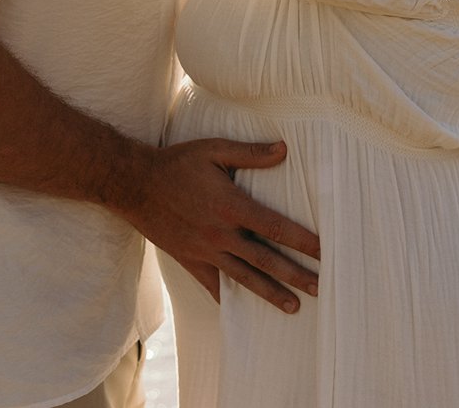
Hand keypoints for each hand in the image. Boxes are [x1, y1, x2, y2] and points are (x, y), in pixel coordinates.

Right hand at [115, 138, 320, 312]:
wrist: (134, 184)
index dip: (302, 241)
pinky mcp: (190, 261)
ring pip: (244, 278)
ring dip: (270, 293)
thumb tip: (284, 149)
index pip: (275, 227)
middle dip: (295, 275)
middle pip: (265, 260)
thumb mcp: (214, 149)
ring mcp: (205, 251)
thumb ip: (250, 153)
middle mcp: (220, 234)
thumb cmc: (176, 163)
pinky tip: (244, 310)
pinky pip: (214, 285)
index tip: (324, 252)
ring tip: (294, 307)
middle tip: (320, 288)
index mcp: (231, 206)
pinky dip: (230, 298)